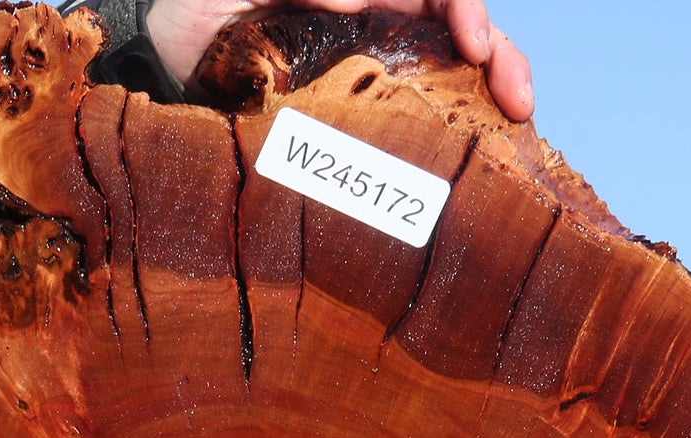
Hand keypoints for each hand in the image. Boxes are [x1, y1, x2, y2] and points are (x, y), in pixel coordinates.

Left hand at [147, 0, 534, 121]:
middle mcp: (377, 24)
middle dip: (499, 57)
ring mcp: (373, 73)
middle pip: (458, 31)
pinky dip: (450, 147)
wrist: (171, 62)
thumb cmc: (199, 8)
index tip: (471, 42)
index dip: (462, 8)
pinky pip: (416, 129)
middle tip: (519, 100)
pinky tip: (473, 169)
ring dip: (488, 103)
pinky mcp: (360, 124)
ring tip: (515, 128)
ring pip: (450, 81)